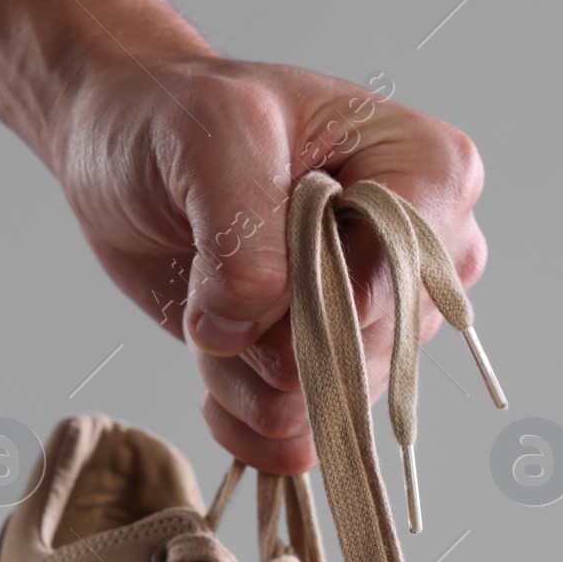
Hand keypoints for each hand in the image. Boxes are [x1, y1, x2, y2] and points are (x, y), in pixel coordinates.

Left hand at [52, 52, 486, 474]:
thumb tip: (248, 329)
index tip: (255, 254)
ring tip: (209, 300)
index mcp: (431, 174)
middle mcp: (421, 258)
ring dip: (242, 367)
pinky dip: (238, 413)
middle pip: (368, 349)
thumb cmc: (183, 119)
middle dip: (270, 328)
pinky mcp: (330, 376)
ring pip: (326, 404)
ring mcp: (380, 325)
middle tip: (215, 267)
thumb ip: (248, 233)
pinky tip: (212, 359)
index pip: (408, 272)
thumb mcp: (212, 135)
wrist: (131, 155)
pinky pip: (301, 442)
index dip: (322, 287)